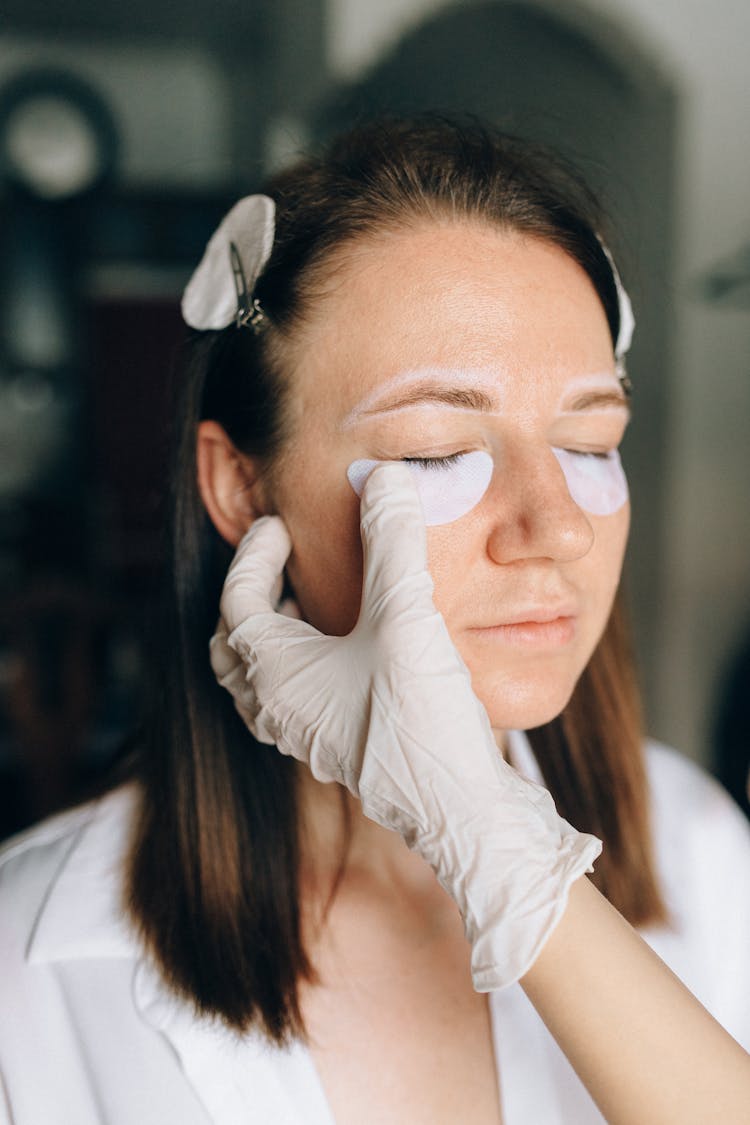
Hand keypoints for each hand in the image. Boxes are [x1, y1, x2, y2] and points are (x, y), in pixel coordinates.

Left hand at [210, 463, 600, 988]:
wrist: (462, 812)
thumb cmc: (421, 719)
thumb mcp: (405, 614)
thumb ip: (391, 540)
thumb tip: (386, 475)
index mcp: (273, 672)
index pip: (237, 599)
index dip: (254, 553)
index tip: (281, 524)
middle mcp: (277, 707)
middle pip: (231, 647)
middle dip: (248, 600)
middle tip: (279, 568)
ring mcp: (306, 736)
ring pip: (258, 680)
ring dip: (270, 638)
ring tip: (308, 607)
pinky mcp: (339, 750)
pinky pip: (292, 701)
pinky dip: (300, 668)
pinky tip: (348, 655)